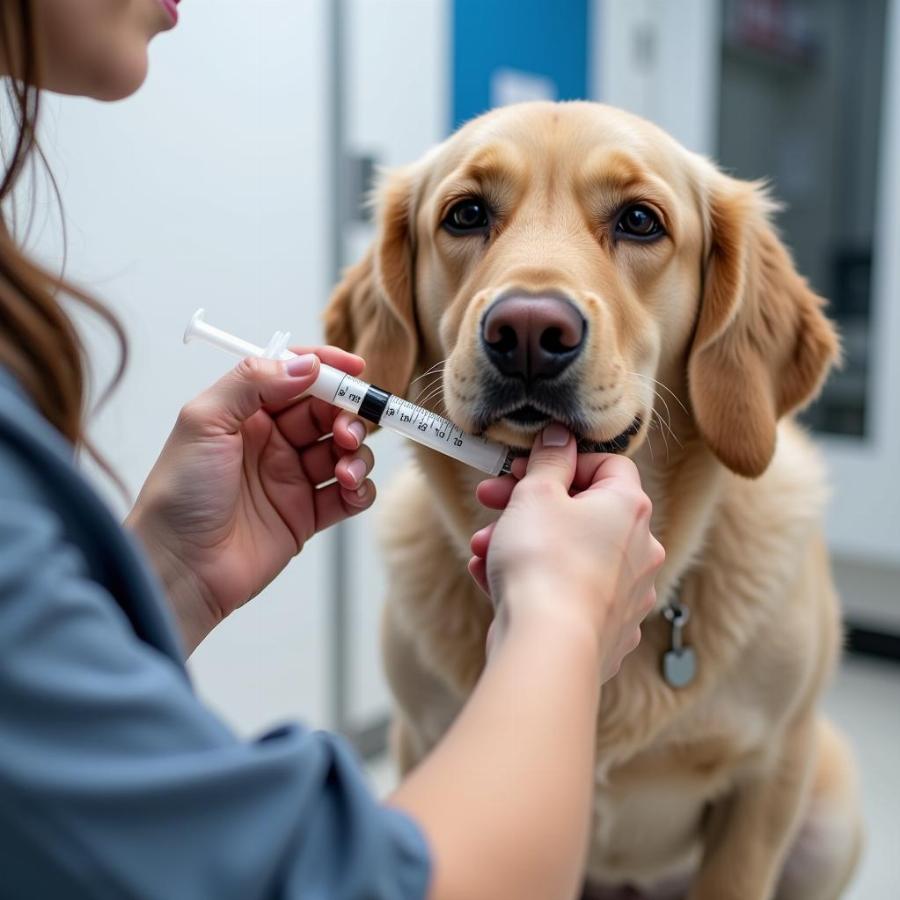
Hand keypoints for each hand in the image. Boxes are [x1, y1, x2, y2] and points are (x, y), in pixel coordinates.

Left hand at [127, 349, 374, 653]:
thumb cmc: (178, 496)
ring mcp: (292, 479)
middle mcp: (272, 442)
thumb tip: (306, 364)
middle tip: (347, 431)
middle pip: (328, 412)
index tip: (356, 368)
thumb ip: (253, 383)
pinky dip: (362, 489)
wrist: (179, 569)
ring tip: (346, 469)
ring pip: (345, 451)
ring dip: (357, 453)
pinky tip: (352, 490)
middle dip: (347, 415)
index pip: (296, 377)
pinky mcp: (307, 516)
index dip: (327, 369)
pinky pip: (350, 494)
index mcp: (246, 413)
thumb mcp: (203, 421)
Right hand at [468, 424, 663, 681]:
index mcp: (630, 508)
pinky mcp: (608, 630)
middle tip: (490, 499)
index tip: (524, 468)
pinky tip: (489, 578)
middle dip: (528, 503)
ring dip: (522, 542)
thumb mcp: (537, 493)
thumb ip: (550, 459)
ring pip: (569, 553)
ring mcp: (627, 594)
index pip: (607, 464)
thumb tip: (561, 437)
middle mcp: (640, 550)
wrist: (547, 645)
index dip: (562, 460)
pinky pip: (566, 593)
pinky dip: (533, 582)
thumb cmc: (544, 561)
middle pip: (582, 510)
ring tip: (481, 547)